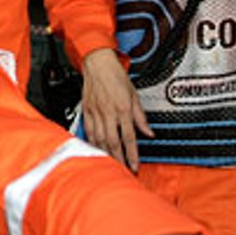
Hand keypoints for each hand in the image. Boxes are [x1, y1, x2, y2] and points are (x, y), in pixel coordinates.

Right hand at [78, 47, 149, 171]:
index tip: (135, 165)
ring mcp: (96, 113)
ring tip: (111, 165)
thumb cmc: (116, 76)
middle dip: (119, 159)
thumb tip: (149, 133)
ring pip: (100, 140)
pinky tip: (96, 151)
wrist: (98, 63)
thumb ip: (141, 117)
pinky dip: (93, 144)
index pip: (129, 137)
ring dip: (106, 154)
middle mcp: (109, 112)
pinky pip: (89, 132)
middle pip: (114, 142)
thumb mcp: (134, 95)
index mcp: (123, 108)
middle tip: (123, 171)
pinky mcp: (86, 111)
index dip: (132, 154)